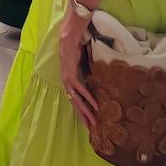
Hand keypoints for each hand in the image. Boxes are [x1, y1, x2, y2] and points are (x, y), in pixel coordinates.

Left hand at [58, 11, 97, 127]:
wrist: (69, 36)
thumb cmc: (76, 47)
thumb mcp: (83, 62)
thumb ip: (88, 70)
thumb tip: (98, 75)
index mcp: (69, 80)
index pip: (75, 99)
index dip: (81, 110)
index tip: (88, 120)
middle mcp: (66, 82)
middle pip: (75, 103)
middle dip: (83, 116)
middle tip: (91, 128)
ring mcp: (67, 79)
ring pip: (76, 100)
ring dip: (86, 111)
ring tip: (93, 122)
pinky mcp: (70, 74)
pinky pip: (80, 89)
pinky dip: (88, 98)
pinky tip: (95, 106)